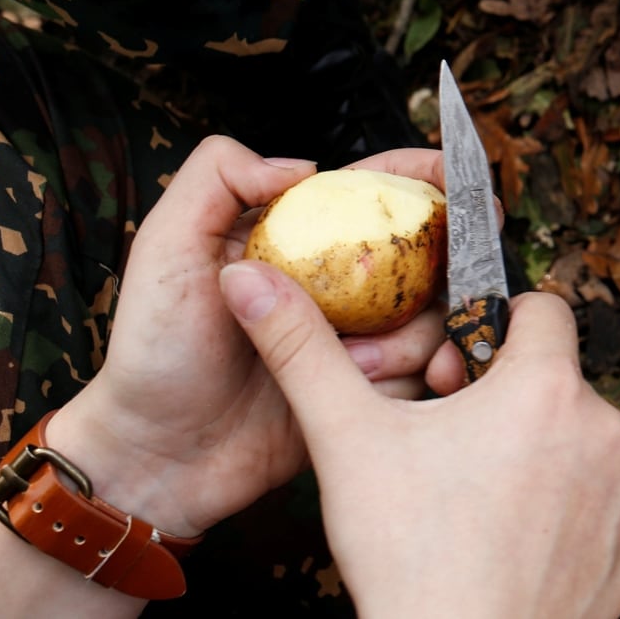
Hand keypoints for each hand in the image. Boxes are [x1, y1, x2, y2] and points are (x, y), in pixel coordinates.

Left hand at [47, 137, 456, 536]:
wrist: (158, 454)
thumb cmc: (154, 350)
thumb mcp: (165, 246)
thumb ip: (218, 178)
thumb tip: (307, 165)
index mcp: (302, 238)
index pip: (379, 190)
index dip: (430, 181)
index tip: (465, 192)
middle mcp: (340, 284)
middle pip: (428, 256)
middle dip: (454, 264)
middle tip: (456, 276)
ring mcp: (358, 339)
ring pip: (431, 319)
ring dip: (411, 336)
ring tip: (357, 362)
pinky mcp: (365, 393)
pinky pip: (416, 376)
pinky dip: (407, 378)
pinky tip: (371, 387)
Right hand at [221, 276, 619, 618]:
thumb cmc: (410, 558)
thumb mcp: (346, 439)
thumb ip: (302, 349)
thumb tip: (250, 282)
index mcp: (545, 388)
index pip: (540, 308)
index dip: (490, 328)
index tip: (454, 370)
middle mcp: (601, 432)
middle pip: (554, 381)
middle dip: (505, 399)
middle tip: (449, 444)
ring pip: (578, 444)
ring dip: (538, 456)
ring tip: (476, 499)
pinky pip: (599, 509)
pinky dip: (563, 516)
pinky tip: (510, 540)